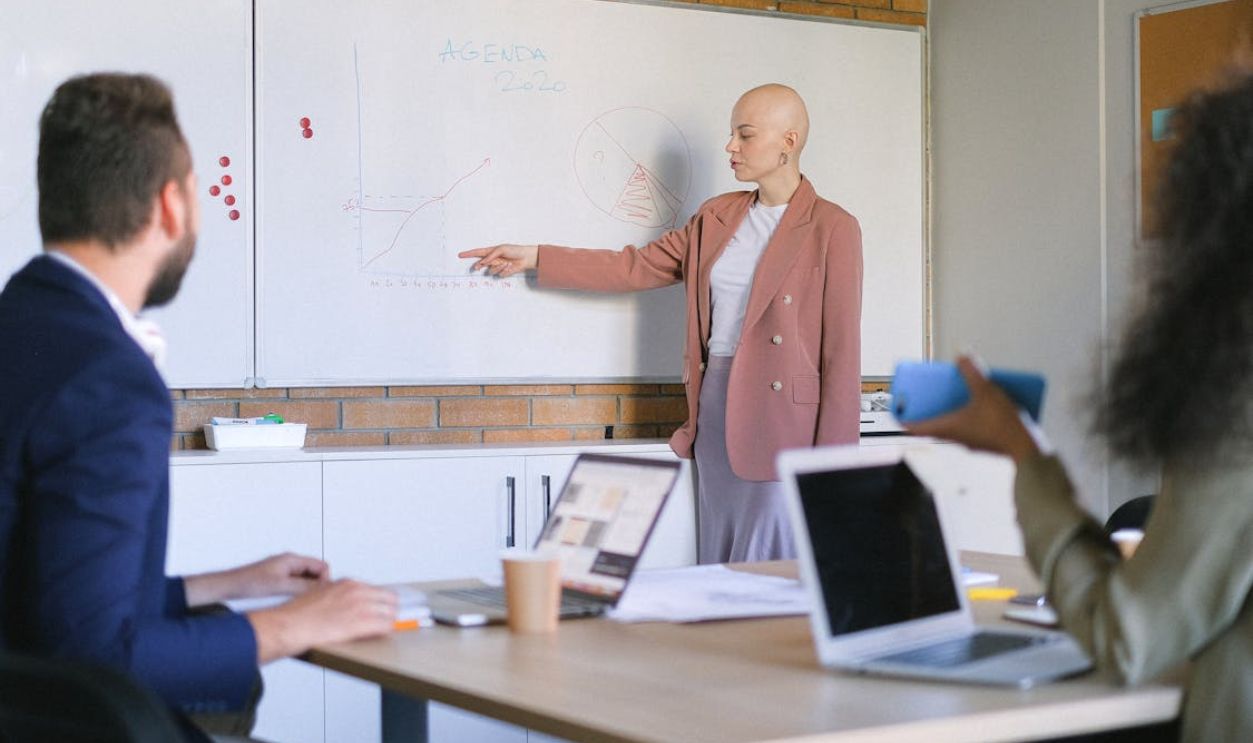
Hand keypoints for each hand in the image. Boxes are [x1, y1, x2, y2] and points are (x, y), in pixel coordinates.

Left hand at [228, 552, 329, 598]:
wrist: (229, 586)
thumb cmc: (248, 582)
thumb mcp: (281, 586)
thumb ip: (304, 587)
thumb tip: (323, 589)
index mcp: (292, 559)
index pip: (322, 566)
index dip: (325, 580)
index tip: (321, 594)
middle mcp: (290, 563)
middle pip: (315, 573)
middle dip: (317, 586)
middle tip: (312, 600)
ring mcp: (284, 571)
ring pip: (306, 580)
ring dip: (306, 591)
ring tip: (299, 602)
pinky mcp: (278, 580)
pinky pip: (296, 585)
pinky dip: (297, 593)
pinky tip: (290, 603)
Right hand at [248, 579, 397, 662]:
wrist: (290, 625)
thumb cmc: (298, 614)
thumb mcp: (319, 593)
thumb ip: (335, 593)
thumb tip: (343, 602)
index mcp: (348, 583)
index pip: (377, 590)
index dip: (380, 602)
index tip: (382, 609)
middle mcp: (357, 591)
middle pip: (390, 598)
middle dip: (389, 610)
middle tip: (387, 620)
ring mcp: (360, 606)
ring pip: (391, 612)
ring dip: (388, 621)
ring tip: (383, 629)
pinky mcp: (361, 622)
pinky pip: (386, 626)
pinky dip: (385, 631)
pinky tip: (380, 635)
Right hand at [458, 244, 537, 276]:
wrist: (526, 258)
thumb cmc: (514, 250)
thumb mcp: (501, 249)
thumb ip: (491, 255)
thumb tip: (483, 262)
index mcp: (491, 252)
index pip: (477, 253)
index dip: (468, 254)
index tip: (460, 255)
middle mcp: (493, 260)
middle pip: (481, 264)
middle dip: (478, 266)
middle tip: (477, 267)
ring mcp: (497, 266)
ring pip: (491, 271)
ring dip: (498, 267)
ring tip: (506, 263)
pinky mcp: (503, 272)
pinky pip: (499, 274)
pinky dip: (505, 271)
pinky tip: (510, 267)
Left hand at [904, 356, 1039, 462]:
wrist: (1026, 451)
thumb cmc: (1002, 426)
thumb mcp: (985, 390)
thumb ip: (971, 371)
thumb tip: (961, 356)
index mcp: (945, 428)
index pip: (912, 427)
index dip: (902, 416)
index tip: (896, 407)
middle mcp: (952, 437)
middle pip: (931, 421)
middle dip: (929, 406)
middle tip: (928, 392)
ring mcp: (967, 442)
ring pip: (952, 423)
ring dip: (951, 408)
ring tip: (960, 390)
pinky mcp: (982, 442)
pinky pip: (970, 426)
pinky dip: (970, 414)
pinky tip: (985, 401)